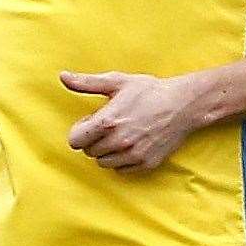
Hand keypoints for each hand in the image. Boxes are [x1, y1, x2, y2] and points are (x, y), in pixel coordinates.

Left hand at [61, 70, 195, 171]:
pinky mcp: (145, 164)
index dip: (80, 130)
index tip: (92, 121)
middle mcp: (118, 142)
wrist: (182, 104)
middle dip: (94, 139)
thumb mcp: (116, 81)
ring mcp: (133, 155)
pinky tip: (132, 142)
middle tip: (110, 124)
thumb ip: (86, 83)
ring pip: (103, 162)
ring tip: (121, 133)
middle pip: (89, 151)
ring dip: (107, 150)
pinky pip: (120, 169)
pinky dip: (122, 159)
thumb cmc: (148, 90)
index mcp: (107, 122)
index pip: (75, 141)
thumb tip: (63, 76)